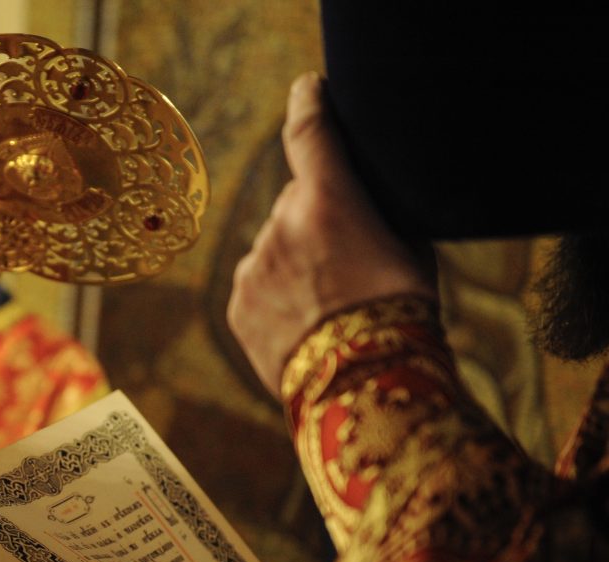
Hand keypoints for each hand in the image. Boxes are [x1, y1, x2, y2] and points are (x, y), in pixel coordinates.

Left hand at [227, 72, 436, 396]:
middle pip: (294, 205)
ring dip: (294, 265)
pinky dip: (277, 298)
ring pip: (273, 249)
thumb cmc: (402, 314)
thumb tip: (354, 206)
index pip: (310, 133)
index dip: (307, 104)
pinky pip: (258, 287)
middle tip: (348, 263)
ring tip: (329, 308)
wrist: (364, 387)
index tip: (305, 90)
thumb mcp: (408, 248)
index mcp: (327, 201)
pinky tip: (307, 326)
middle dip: (314, 221)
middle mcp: (280, 226)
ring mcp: (253, 267)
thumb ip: (371, 214)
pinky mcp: (237, 307)